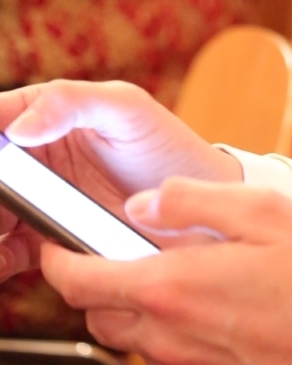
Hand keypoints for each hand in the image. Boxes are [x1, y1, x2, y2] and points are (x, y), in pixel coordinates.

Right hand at [0, 80, 242, 276]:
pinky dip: (0, 260)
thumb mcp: (126, 108)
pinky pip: (9, 252)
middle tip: (3, 206)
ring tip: (1, 237)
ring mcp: (40, 202)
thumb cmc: (165, 144)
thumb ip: (71, 103)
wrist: (199, 206)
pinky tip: (4, 262)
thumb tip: (18, 127)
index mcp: (48, 115)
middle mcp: (36, 159)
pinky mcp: (49, 240)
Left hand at [42, 178, 291, 364]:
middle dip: (103, 283)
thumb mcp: (261, 211)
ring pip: (138, 340)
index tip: (59, 246)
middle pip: (101, 314)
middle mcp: (169, 337)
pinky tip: (221, 315)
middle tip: (137, 255)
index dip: (59, 260)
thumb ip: (192, 200)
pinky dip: (179, 337)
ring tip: (194, 281)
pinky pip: (173, 364)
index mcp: (172, 287)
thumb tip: (142, 203)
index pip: (80, 281)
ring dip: (146, 310)